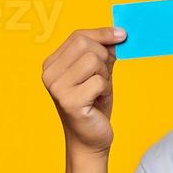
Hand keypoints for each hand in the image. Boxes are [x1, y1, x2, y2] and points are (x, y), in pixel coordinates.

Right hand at [41, 27, 125, 153]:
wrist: (90, 139)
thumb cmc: (94, 105)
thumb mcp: (99, 73)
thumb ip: (104, 52)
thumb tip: (119, 33)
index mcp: (51, 64)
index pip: (78, 36)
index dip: (102, 34)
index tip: (123, 35)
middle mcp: (49, 74)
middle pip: (86, 45)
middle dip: (104, 59)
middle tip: (102, 80)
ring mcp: (57, 88)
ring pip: (93, 61)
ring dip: (105, 76)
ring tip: (99, 91)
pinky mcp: (69, 101)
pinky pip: (99, 81)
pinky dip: (105, 90)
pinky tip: (97, 101)